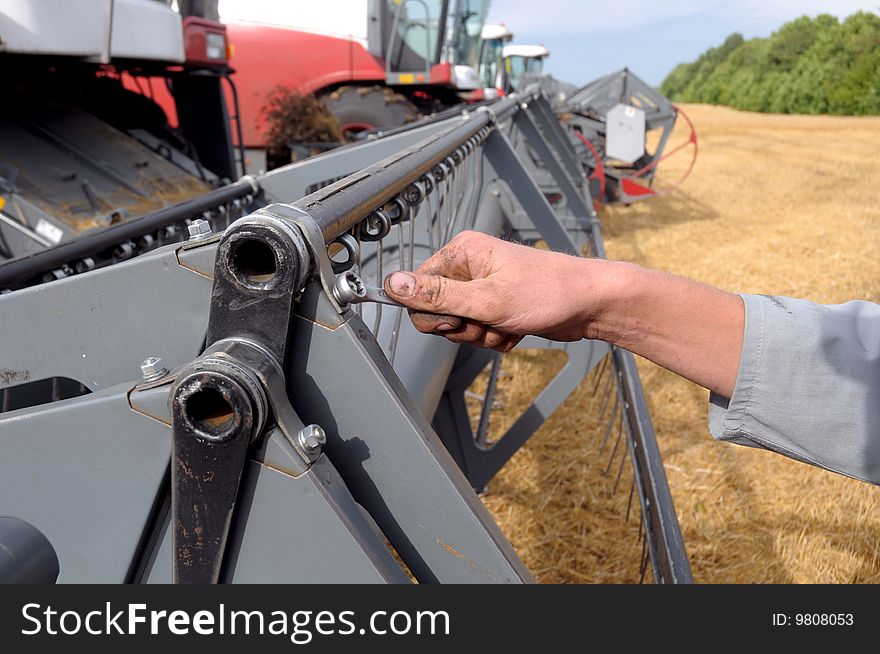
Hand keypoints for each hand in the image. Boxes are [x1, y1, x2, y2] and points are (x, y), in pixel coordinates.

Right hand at [382, 230, 742, 397]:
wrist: (591, 305)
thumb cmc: (548, 293)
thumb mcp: (486, 300)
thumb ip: (436, 295)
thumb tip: (393, 284)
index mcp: (461, 252)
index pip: (417, 288)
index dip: (435, 313)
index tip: (459, 319)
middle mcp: (469, 265)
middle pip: (437, 311)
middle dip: (462, 327)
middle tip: (488, 322)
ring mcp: (483, 286)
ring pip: (458, 326)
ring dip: (481, 335)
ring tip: (506, 326)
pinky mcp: (496, 304)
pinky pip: (478, 331)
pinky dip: (494, 338)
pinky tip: (514, 330)